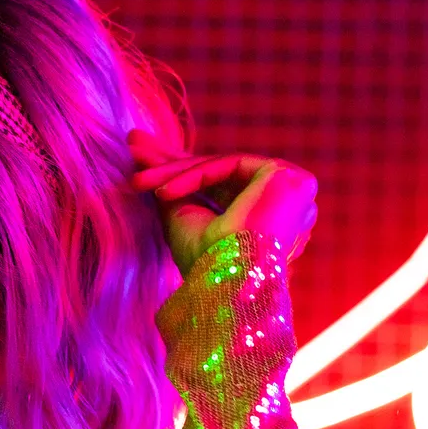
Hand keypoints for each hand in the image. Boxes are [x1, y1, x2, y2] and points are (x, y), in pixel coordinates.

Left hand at [126, 128, 317, 277]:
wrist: (225, 286)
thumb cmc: (205, 265)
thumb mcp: (183, 218)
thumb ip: (174, 185)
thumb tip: (145, 151)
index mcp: (271, 219)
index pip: (221, 185)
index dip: (180, 172)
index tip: (143, 161)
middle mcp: (288, 204)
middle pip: (220, 171)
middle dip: (171, 160)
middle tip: (134, 142)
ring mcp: (294, 189)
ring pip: (222, 166)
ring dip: (175, 170)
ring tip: (139, 181)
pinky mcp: (287, 177)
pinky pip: (231, 164)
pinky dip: (195, 177)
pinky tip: (163, 192)